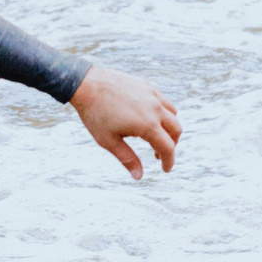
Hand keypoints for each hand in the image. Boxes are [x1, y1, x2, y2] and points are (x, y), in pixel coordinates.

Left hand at [68, 63, 180, 179]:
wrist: (86, 84)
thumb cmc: (95, 114)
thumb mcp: (108, 141)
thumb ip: (127, 158)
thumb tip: (139, 176)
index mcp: (148, 125)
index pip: (167, 148)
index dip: (168, 161)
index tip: (165, 169)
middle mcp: (156, 109)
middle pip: (175, 131)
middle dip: (171, 145)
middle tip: (158, 154)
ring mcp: (153, 96)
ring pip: (173, 115)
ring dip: (169, 128)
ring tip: (154, 136)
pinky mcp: (148, 86)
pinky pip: (164, 102)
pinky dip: (164, 113)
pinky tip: (149, 119)